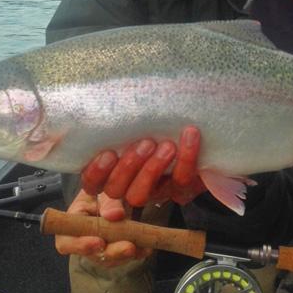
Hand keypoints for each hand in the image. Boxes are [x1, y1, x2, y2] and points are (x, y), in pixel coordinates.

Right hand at [54, 189, 151, 266]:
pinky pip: (123, 257)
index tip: (99, 242)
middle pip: (92, 254)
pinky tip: (146, 247)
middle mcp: (82, 240)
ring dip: (126, 255)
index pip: (67, 241)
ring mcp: (98, 248)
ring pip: (109, 259)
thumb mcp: (103, 189)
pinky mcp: (113, 251)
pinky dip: (136, 253)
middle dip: (112, 253)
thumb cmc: (101, 190)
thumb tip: (115, 215)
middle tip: (129, 247)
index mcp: (71, 222)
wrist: (112, 192)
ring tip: (143, 246)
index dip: (81, 245)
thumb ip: (108, 201)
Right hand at [81, 126, 205, 207]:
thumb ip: (120, 118)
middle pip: (116, 189)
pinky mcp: (179, 192)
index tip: (108, 154)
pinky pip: (180, 183)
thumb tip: (95, 98)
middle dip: (128, 167)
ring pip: (141, 194)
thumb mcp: (137, 119)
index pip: (91, 182)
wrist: (201, 133)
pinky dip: (186, 159)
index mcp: (111, 169)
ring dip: (153, 170)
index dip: (96, 173)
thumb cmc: (158, 122)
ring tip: (167, 145)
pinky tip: (190, 136)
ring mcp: (153, 191)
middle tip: (145, 143)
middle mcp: (128, 185)